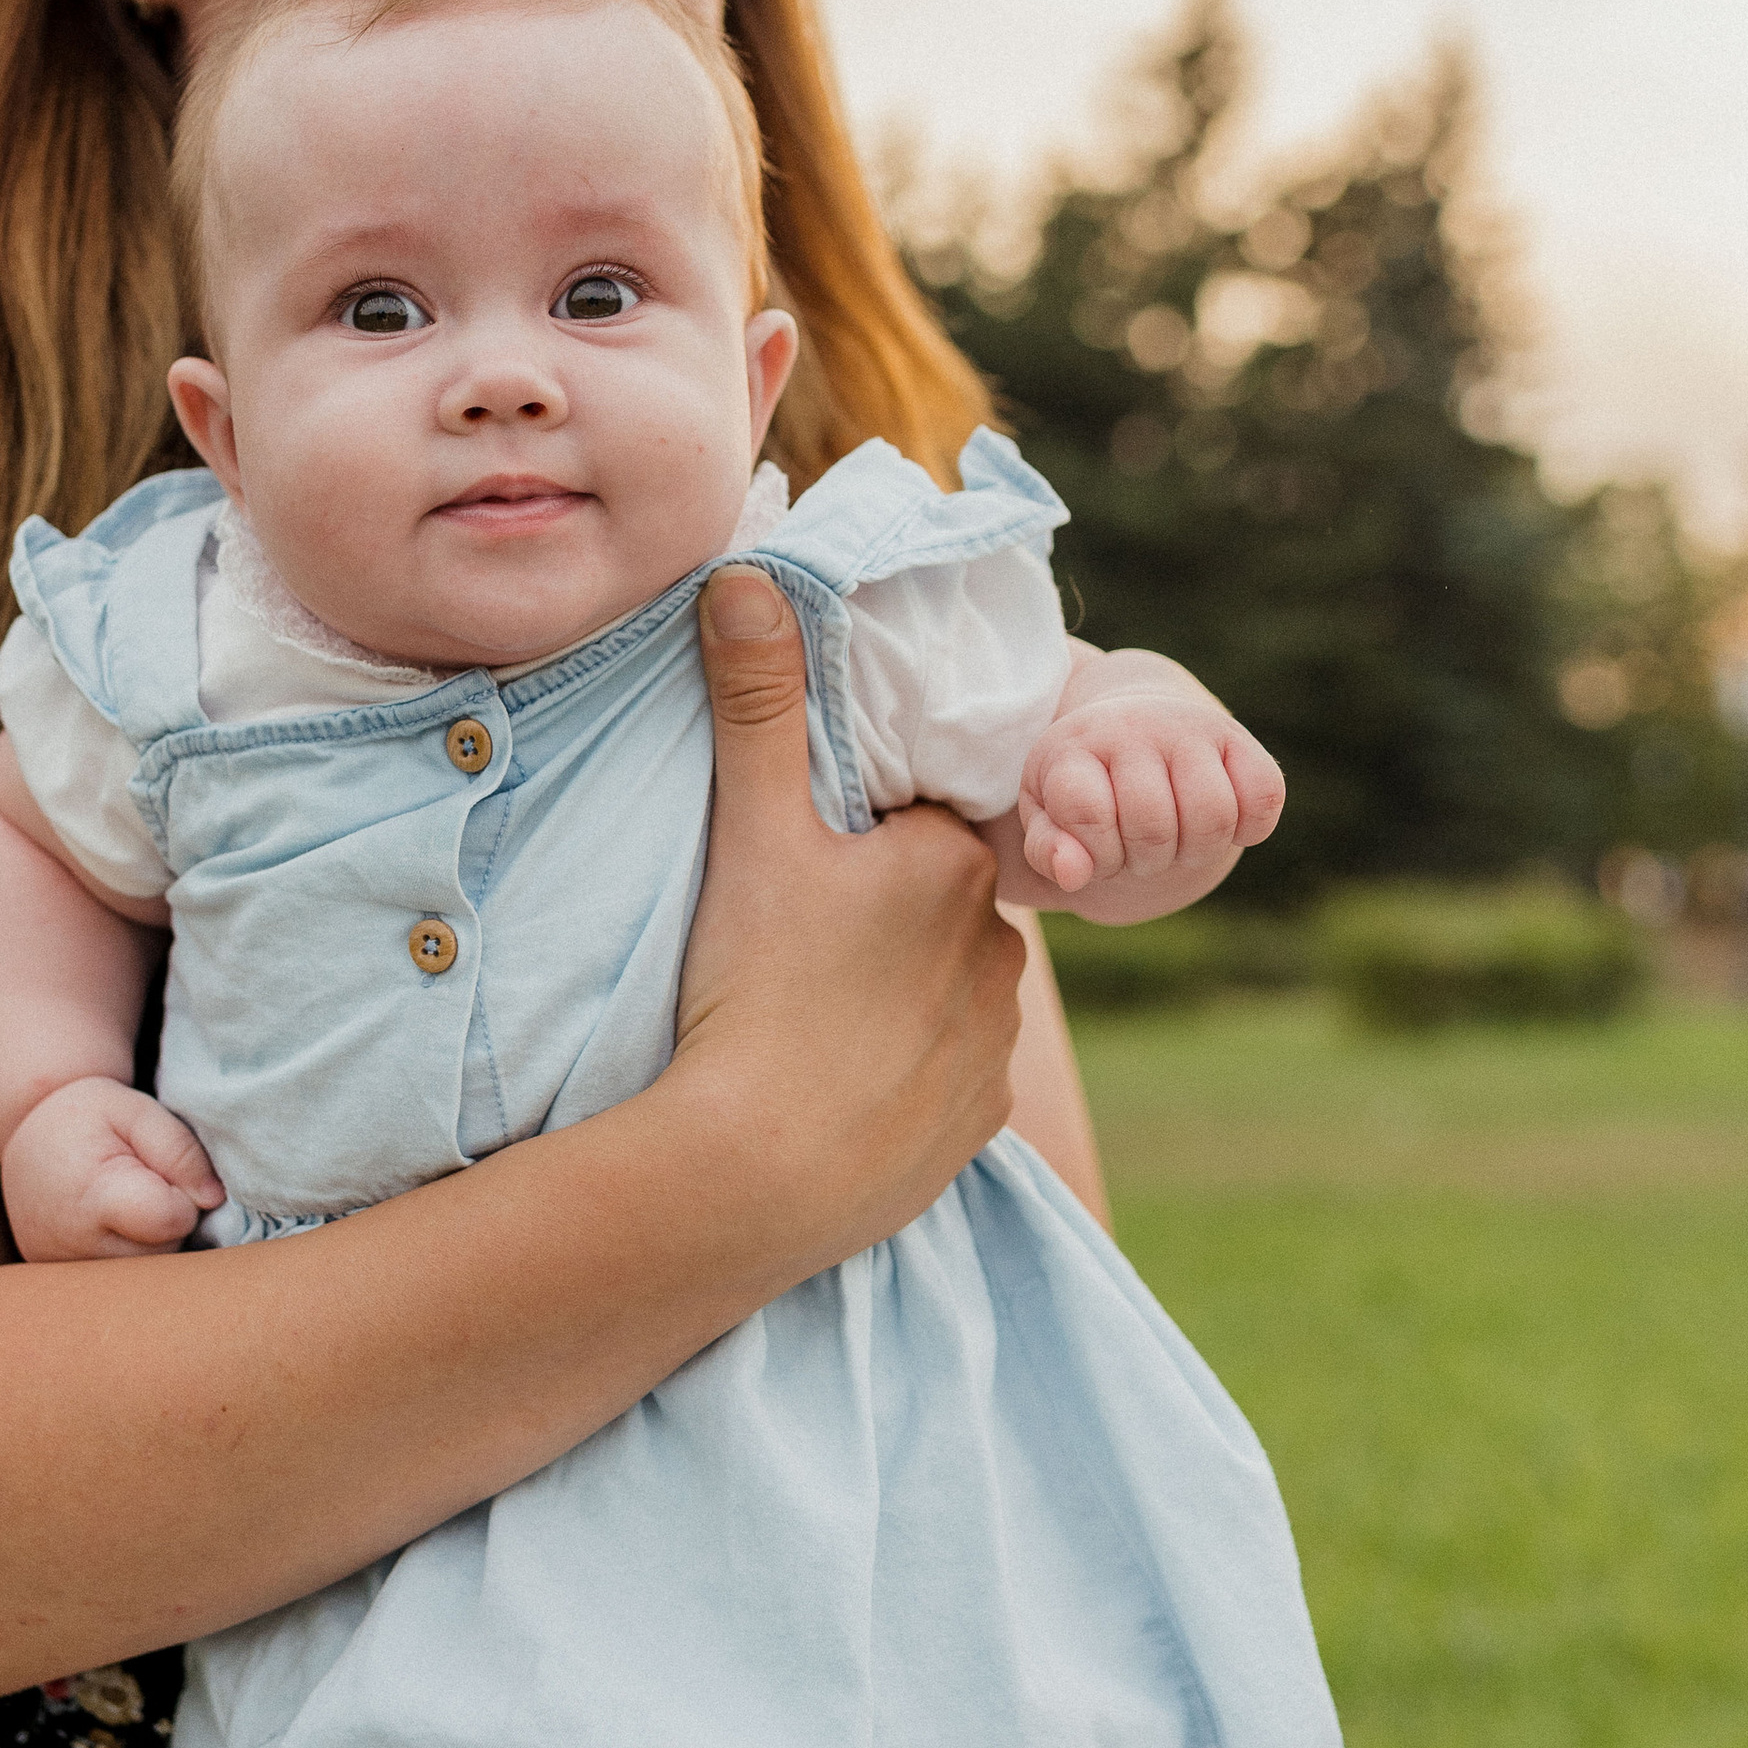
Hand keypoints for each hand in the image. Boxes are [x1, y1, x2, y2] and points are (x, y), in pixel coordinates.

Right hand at [0, 1076, 223, 1260]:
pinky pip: (124, 1280)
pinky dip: (131, 1253)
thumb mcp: (134, 1110)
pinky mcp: (67, 1282)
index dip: (182, 1196)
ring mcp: (68, 1270)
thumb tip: (214, 1199)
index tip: (160, 1173)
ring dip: (152, 1240)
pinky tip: (115, 1224)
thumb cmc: (84, 1118)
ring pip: (148, 1270)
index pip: (173, 1221)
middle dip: (170, 1220)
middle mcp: (77, 1246)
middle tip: (142, 1183)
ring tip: (127, 1202)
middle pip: (164, 1251)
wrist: (26, 1142)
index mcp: (96, 1197)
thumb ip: (179, 1148)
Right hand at [673, 570, 1025, 1270]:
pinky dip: (903, 1075)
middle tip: (794, 946)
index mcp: (954, 866)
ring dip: (896, 995)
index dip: (862, 841)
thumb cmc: (754, 990)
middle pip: (936, 906)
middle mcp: (999, 950)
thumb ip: (757, 704)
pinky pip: (947, 1076)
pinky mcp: (979, 1126)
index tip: (806, 870)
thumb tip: (749, 575)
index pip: (922, 824)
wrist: (754, 1172)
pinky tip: (841, 1085)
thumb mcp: (749, 833)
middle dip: (881, 916)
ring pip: (946, 990)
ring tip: (811, 1020)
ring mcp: (995, 1045)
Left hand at [1016, 688, 1283, 905]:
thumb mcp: (1048, 818)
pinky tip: (1221, 825)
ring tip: (1175, 841)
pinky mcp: (1239, 738)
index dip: (1096, 853)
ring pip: (1213, 817)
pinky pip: (1264, 797)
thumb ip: (1048, 851)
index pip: (1087, 811)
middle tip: (1136, 849)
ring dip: (1195, 852)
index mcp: (1072, 746)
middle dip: (1144, 861)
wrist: (1132, 732)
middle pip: (1154, 827)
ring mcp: (1190, 728)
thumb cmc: (1085, 790)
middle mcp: (1133, 726)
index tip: (1096, 850)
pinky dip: (1249, 830)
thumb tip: (1074, 873)